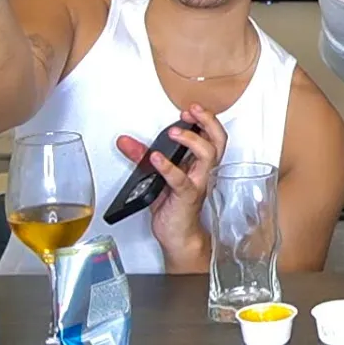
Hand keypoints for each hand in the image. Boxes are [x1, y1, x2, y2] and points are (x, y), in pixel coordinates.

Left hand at [116, 105, 226, 260]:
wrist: (178, 235)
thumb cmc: (173, 206)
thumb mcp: (156, 176)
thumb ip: (142, 157)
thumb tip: (125, 141)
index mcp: (199, 163)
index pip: (213, 135)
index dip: (206, 119)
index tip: (191, 109)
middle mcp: (202, 170)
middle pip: (218, 141)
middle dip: (208, 122)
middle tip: (193, 111)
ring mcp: (197, 182)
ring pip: (208, 156)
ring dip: (192, 140)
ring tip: (175, 132)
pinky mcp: (186, 196)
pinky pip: (181, 179)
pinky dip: (168, 167)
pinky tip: (156, 159)